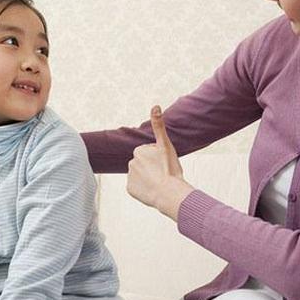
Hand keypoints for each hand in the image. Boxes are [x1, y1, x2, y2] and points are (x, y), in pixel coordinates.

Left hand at [126, 105, 194, 220]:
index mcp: (139, 151)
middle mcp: (131, 163)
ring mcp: (130, 177)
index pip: (149, 152)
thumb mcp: (165, 145)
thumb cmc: (170, 169)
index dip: (159, 158)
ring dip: (149, 177)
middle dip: (152, 167)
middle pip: (145, 163)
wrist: (169, 193)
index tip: (165, 163)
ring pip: (141, 175)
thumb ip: (159, 125)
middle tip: (163, 172)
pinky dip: (144, 188)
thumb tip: (155, 106)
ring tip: (159, 182)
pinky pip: (138, 187)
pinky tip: (153, 189)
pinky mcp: (130, 189)